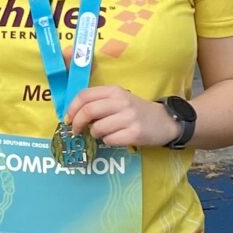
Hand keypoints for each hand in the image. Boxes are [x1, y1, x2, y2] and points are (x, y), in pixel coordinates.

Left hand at [62, 85, 179, 149]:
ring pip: (97, 129)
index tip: (68, 118)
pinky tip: (115, 138)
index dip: (72, 108)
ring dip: (95, 134)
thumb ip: (99, 102)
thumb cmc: (136, 110)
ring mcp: (129, 118)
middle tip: (75, 131)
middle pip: (88, 111)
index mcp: (114, 91)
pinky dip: (107, 142)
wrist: (164, 121)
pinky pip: (110, 140)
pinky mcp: (135, 133)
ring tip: (102, 133)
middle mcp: (121, 102)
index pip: (84, 95)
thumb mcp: (119, 99)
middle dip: (77, 123)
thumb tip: (73, 115)